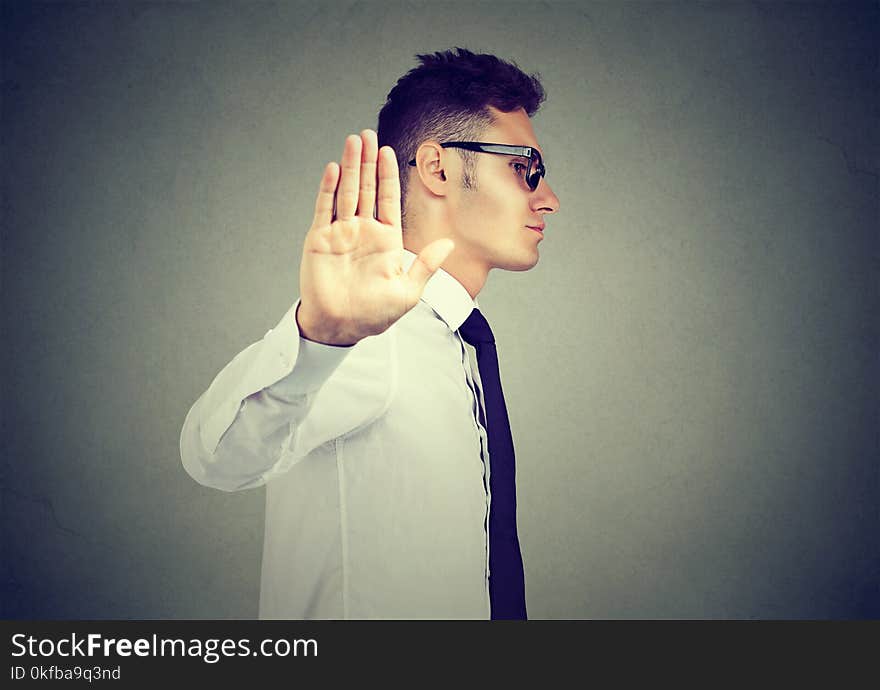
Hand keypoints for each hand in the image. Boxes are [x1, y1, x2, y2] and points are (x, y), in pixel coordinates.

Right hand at [297, 130, 453, 344]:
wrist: (341, 327)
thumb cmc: (374, 315)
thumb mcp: (408, 292)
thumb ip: (426, 265)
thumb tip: (448, 244)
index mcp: (386, 240)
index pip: (388, 199)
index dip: (388, 175)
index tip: (389, 151)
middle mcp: (363, 231)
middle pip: (367, 188)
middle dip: (368, 161)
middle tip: (368, 134)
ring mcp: (341, 233)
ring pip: (346, 192)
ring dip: (350, 166)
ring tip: (353, 141)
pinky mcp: (320, 239)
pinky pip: (324, 208)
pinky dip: (328, 188)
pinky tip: (335, 169)